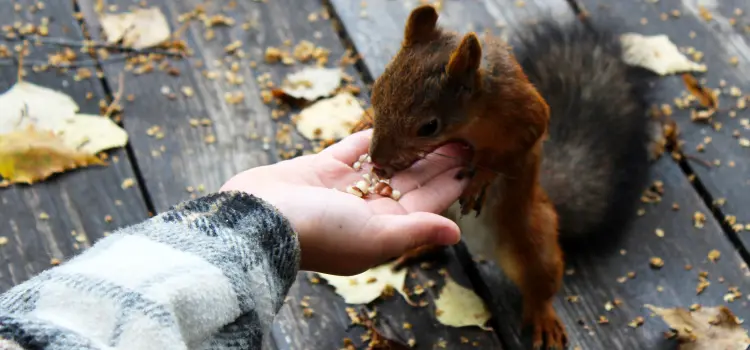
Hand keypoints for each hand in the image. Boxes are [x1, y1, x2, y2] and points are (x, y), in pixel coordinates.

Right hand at [220, 130, 468, 274]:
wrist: (258, 219)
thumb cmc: (319, 233)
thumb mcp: (374, 236)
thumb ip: (416, 231)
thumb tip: (456, 233)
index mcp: (382, 230)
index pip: (425, 203)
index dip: (449, 182)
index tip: (472, 161)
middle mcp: (365, 211)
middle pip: (409, 181)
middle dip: (434, 160)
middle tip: (462, 135)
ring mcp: (342, 189)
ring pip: (385, 163)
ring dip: (408, 146)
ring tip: (433, 125)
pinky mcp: (320, 170)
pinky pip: (351, 150)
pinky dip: (369, 138)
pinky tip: (389, 124)